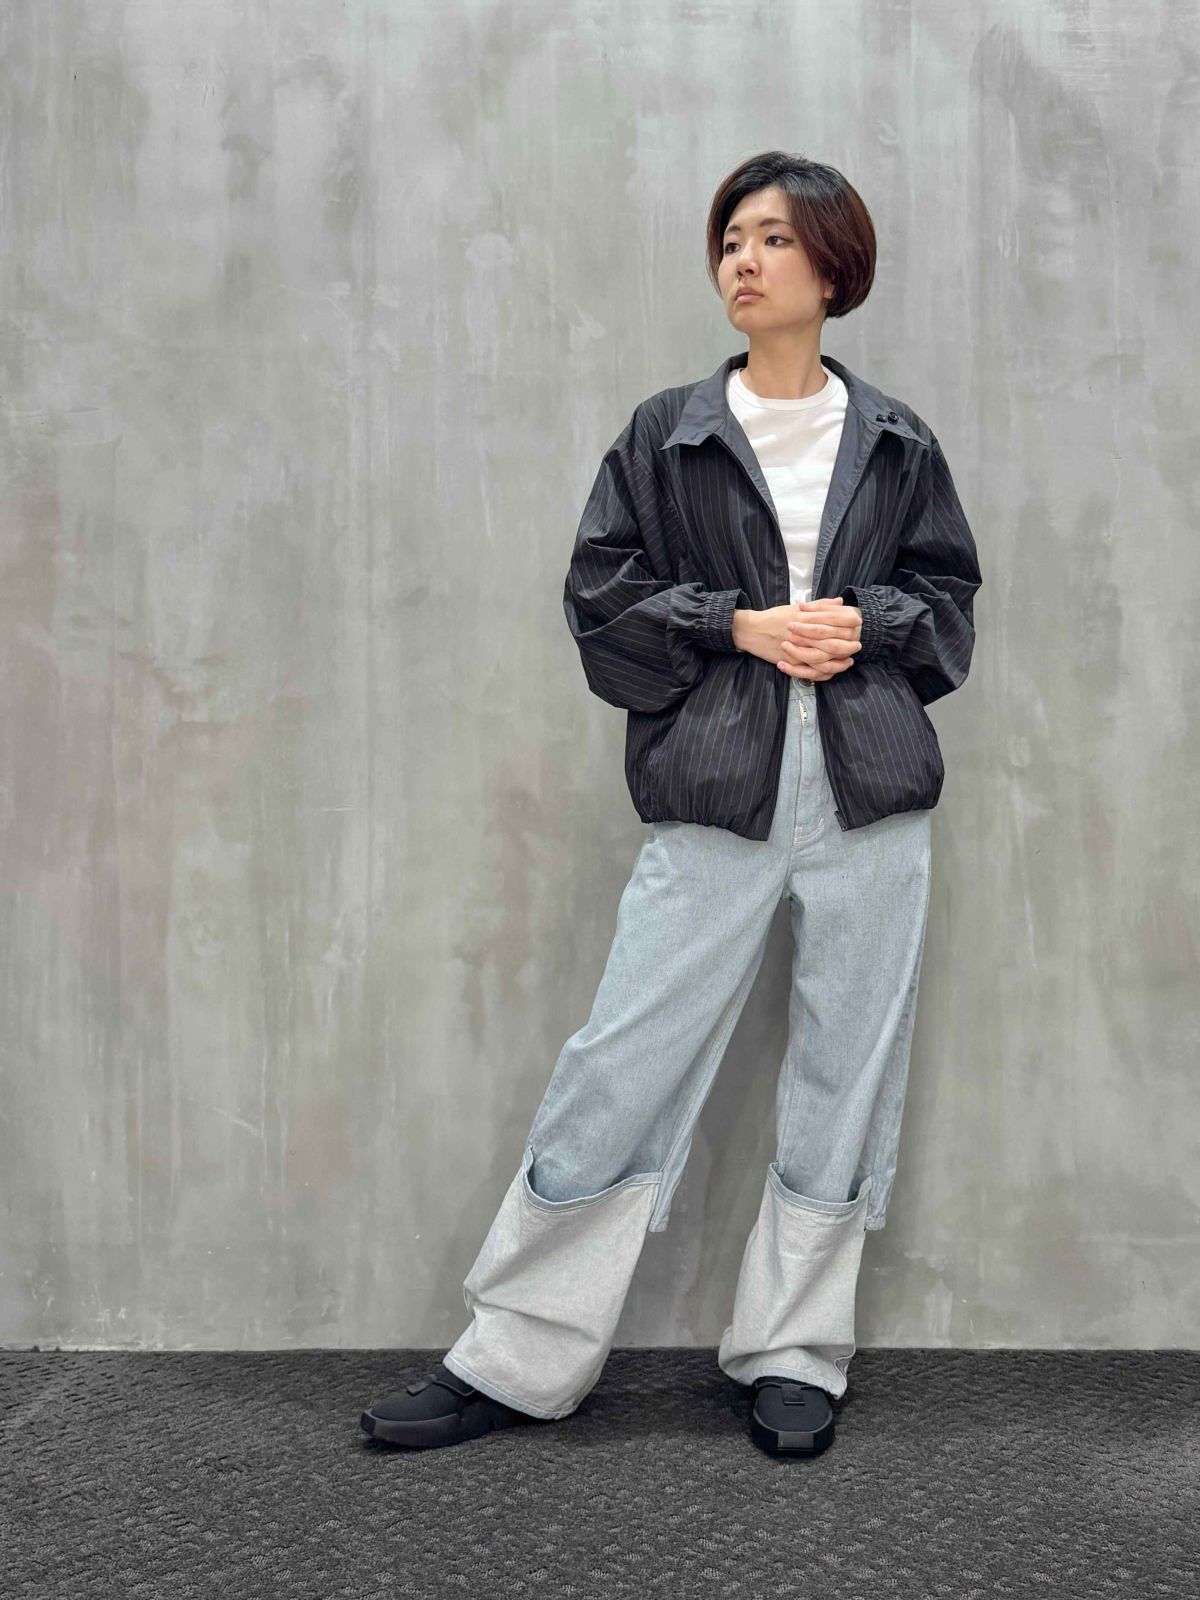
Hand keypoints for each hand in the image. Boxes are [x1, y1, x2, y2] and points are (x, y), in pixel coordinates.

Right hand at [733, 599, 862, 680]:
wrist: (752, 630)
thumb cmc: (775, 617)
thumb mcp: (796, 607)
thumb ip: (820, 605)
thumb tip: (841, 602)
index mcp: (805, 617)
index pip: (832, 620)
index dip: (847, 622)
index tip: (858, 622)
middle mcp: (802, 634)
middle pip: (831, 642)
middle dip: (847, 645)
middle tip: (858, 645)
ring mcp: (796, 649)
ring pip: (823, 659)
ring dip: (838, 662)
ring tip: (848, 661)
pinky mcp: (790, 662)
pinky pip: (810, 672)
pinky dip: (824, 673)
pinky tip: (832, 671)